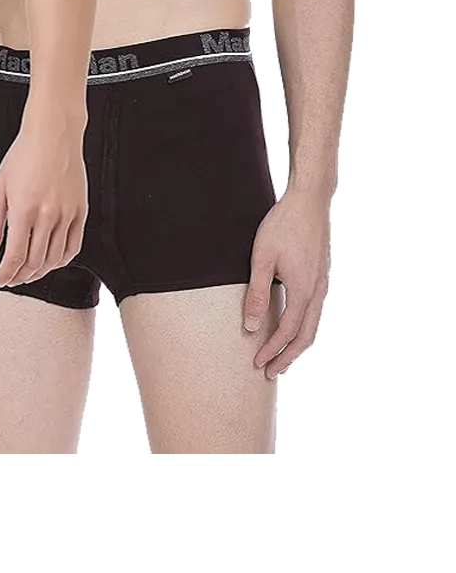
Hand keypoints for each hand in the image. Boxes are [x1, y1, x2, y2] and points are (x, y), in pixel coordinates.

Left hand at [0, 107, 87, 287]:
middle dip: (21, 276)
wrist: (53, 134)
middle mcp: (48, 215)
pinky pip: (73, 246)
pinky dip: (61, 260)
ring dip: (40, 271)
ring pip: (55, 258)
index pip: (16, 256)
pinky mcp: (81, 212)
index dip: (7, 273)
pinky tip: (50, 261)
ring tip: (28, 272)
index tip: (1, 279)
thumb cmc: (24, 156)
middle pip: (36, 261)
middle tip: (12, 278)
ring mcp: (67, 214)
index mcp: (24, 209)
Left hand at [244, 187, 331, 378]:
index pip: (288, 332)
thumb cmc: (282, 225)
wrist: (308, 200)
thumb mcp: (262, 259)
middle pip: (305, 336)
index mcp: (303, 290)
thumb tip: (252, 327)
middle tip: (269, 372)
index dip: (272, 350)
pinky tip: (291, 326)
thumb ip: (257, 294)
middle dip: (287, 356)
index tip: (257, 363)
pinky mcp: (320, 275)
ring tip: (280, 356)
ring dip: (296, 344)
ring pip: (313, 324)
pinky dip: (303, 327)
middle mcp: (317, 291)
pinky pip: (314, 310)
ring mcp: (321, 283)